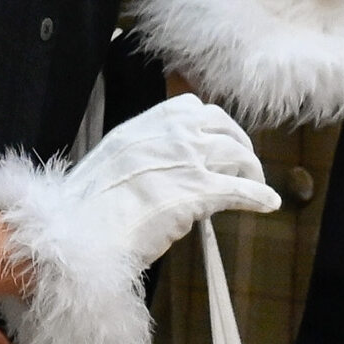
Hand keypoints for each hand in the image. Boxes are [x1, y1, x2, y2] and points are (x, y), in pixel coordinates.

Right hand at [0, 91, 278, 343]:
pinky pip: (240, 190)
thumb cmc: (84, 214)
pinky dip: (259, 196)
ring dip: (251, 169)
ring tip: (256, 185)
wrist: (75, 236)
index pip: (189, 107)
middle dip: (238, 142)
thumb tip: (161, 174)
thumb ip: (138, 160)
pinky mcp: (197, 192)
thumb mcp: (108, 167)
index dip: (211, 123)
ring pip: (235, 154)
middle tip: (245, 163)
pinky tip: (268, 203)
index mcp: (141, 127)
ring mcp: (183, 160)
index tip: (219, 139)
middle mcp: (165, 135)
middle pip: (221, 125)